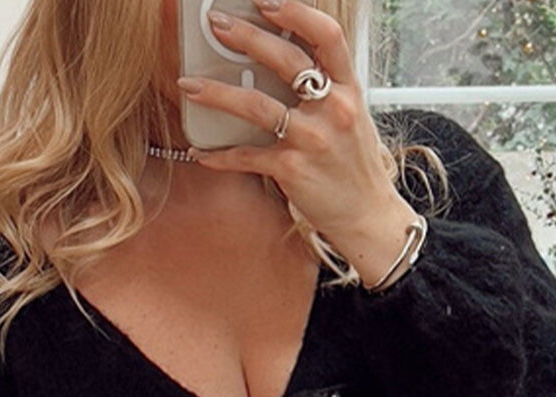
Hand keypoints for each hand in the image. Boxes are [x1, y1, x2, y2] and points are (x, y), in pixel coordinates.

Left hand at [177, 0, 417, 246]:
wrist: (367, 216)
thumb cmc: (353, 166)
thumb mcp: (350, 117)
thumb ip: (324, 89)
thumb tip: (280, 62)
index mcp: (349, 89)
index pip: (328, 36)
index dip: (296, 13)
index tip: (265, 0)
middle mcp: (334, 109)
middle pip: (287, 61)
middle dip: (247, 37)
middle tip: (217, 23)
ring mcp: (313, 140)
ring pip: (258, 106)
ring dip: (218, 93)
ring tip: (189, 85)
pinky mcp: (293, 170)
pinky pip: (248, 157)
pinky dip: (220, 155)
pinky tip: (200, 152)